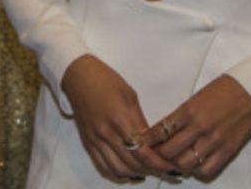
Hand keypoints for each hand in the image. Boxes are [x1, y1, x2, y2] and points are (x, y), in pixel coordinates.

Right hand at [60, 55, 179, 181]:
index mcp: (121, 118)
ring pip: (119, 169)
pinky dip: (118, 173)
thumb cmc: (106, 81)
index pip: (144, 151)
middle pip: (133, 163)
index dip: (159, 162)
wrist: (79, 77)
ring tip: (149, 170)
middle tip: (165, 169)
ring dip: (136, 173)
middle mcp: (107, 133)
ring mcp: (96, 140)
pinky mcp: (88, 143)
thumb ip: (140, 121)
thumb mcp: (131, 97)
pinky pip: (103, 166)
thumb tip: (152, 142)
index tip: (171, 164)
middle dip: (152, 170)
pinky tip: (130, 171)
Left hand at [146, 75, 250, 180]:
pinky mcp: (227, 151)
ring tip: (174, 161)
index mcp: (189, 111)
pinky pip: (206, 170)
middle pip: (169, 152)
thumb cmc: (220, 92)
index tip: (143, 142)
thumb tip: (161, 133)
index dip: (148, 140)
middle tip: (156, 155)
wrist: (249, 92)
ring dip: (176, 165)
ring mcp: (214, 141)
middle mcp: (200, 127)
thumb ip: (179, 117)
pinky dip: (197, 171)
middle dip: (159, 155)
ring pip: (185, 164)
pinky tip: (194, 165)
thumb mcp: (194, 99)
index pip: (160, 131)